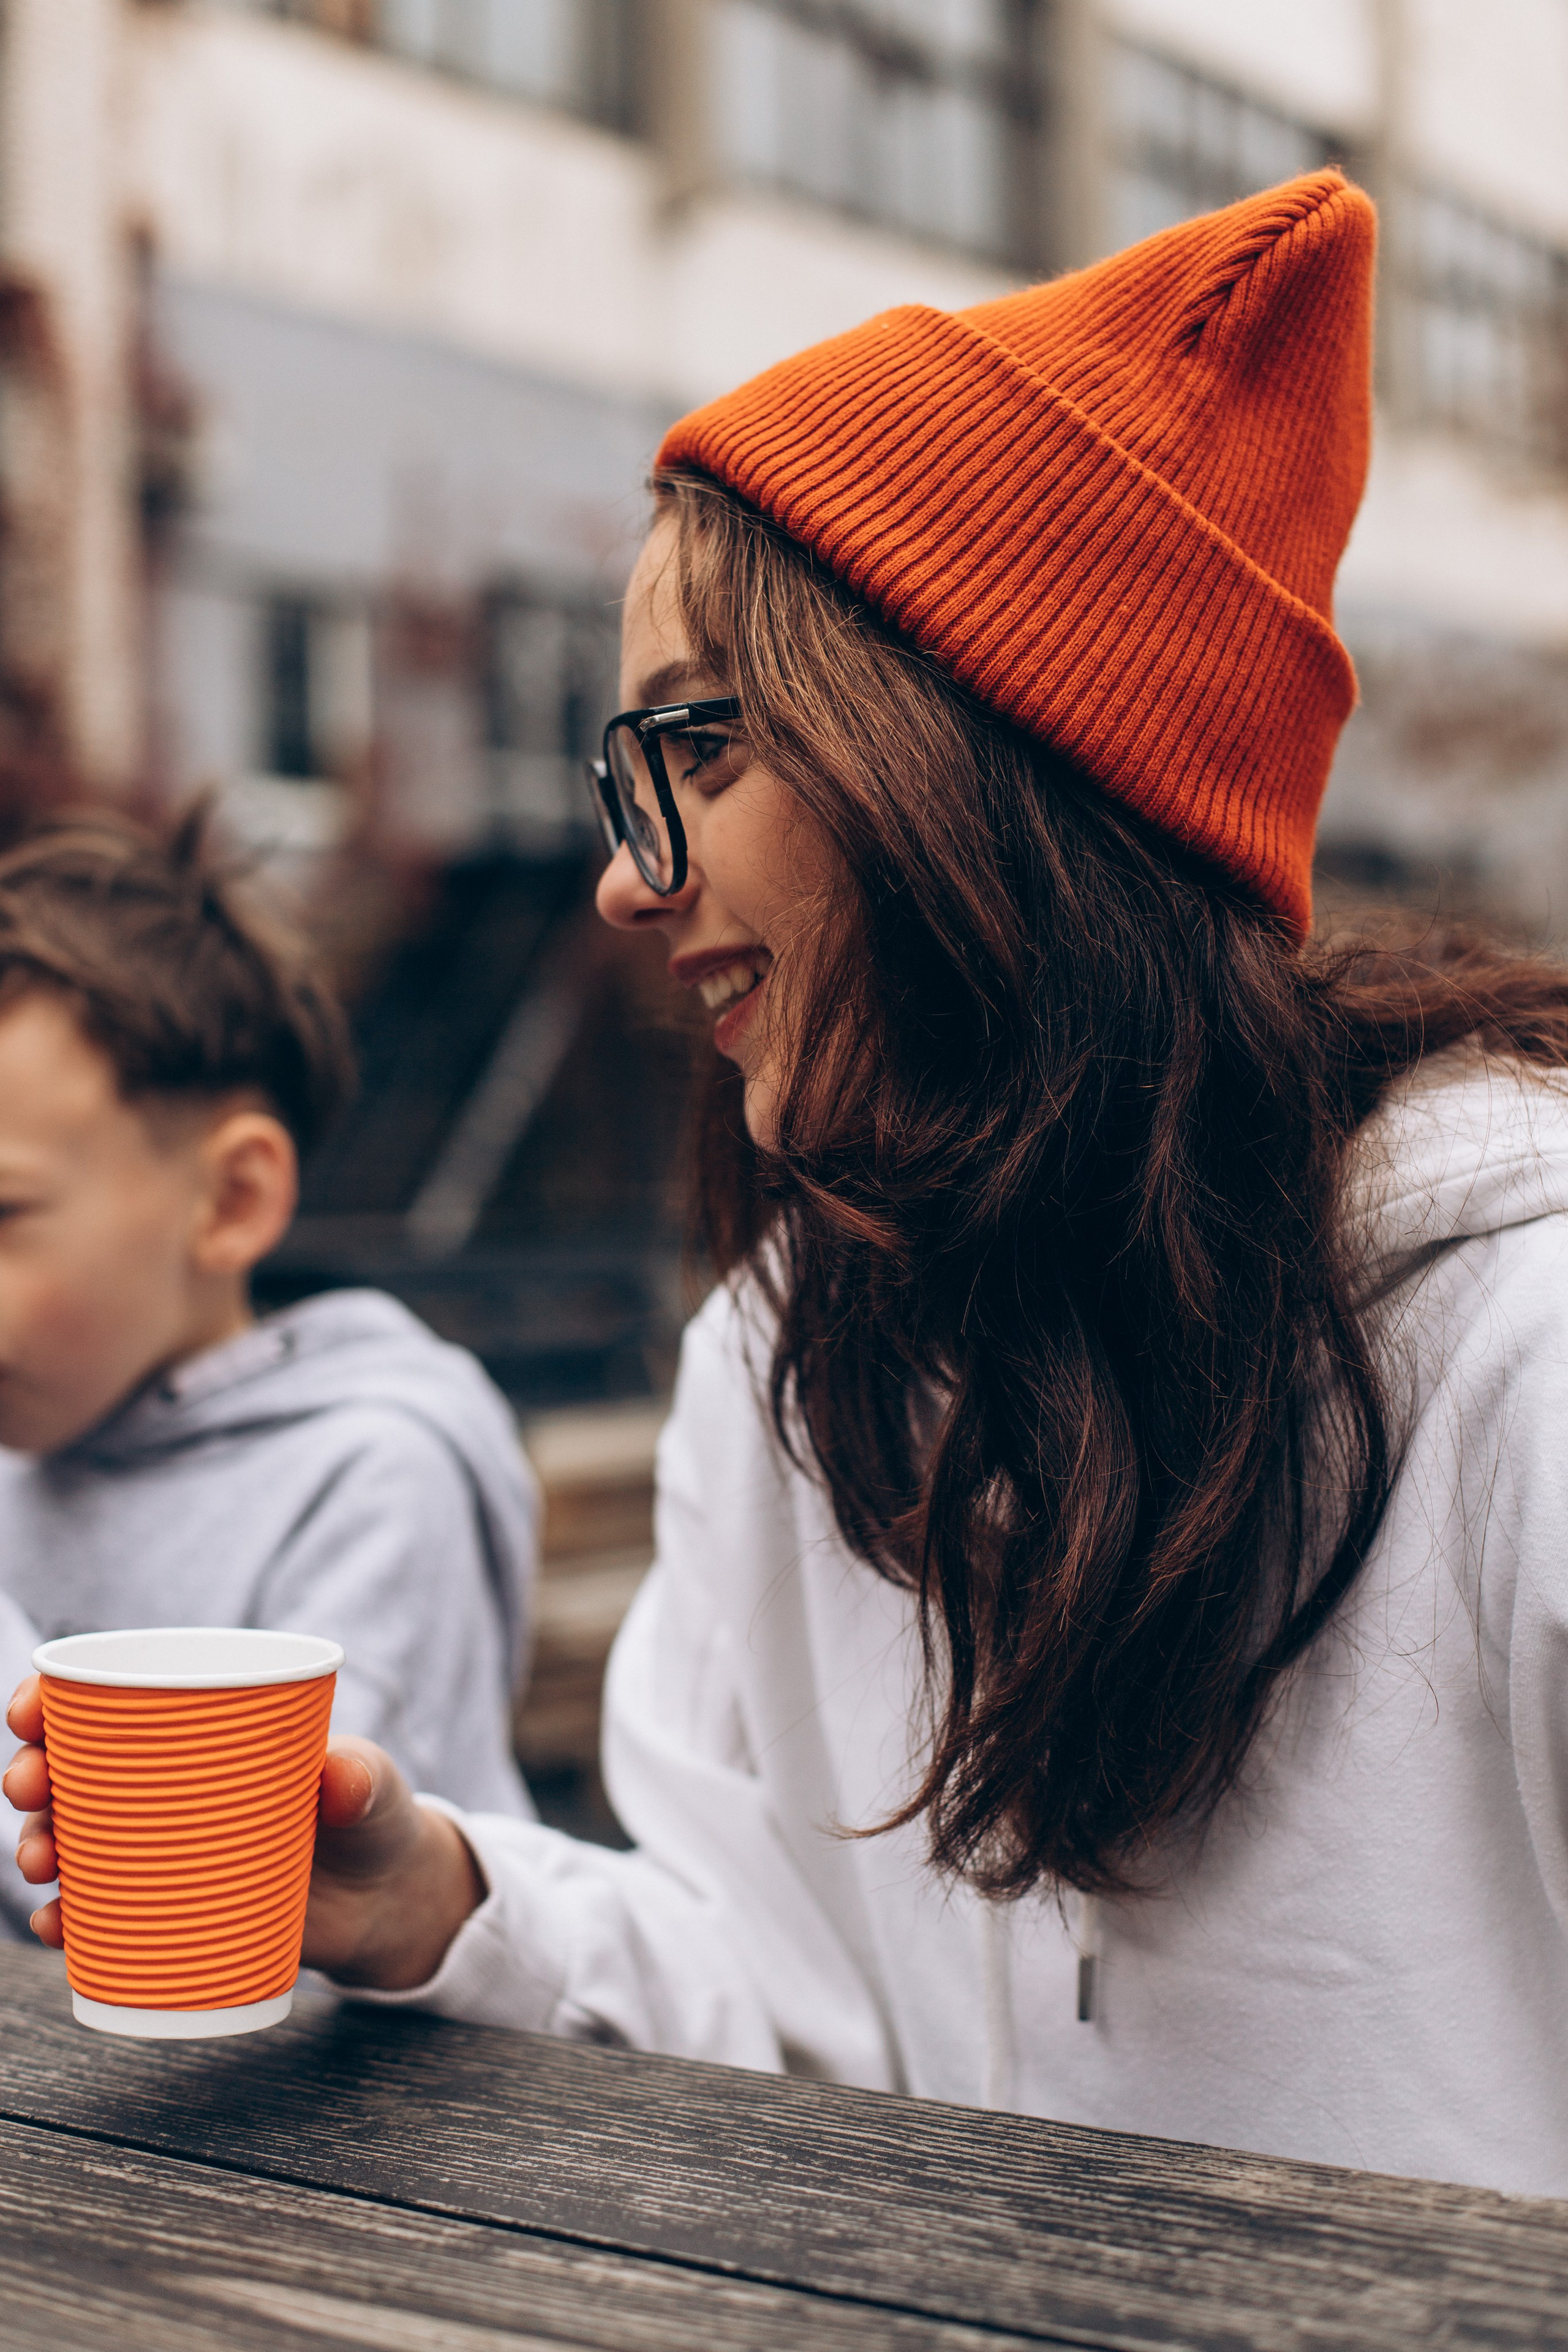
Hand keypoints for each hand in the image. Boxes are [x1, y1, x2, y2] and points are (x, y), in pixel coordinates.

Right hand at [4, 1677, 485, 1990]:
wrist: (388, 1902)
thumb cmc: (373, 1818)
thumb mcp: (375, 1789)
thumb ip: (365, 1779)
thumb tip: (342, 1776)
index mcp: (201, 1736)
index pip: (111, 1707)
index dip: (54, 1704)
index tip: (31, 1711)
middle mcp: (166, 1791)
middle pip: (72, 1773)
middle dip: (31, 1774)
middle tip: (29, 1788)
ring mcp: (162, 1854)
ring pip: (72, 1842)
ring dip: (38, 1846)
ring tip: (43, 1862)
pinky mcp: (169, 1912)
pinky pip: (98, 1916)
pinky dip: (67, 1921)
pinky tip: (55, 1926)